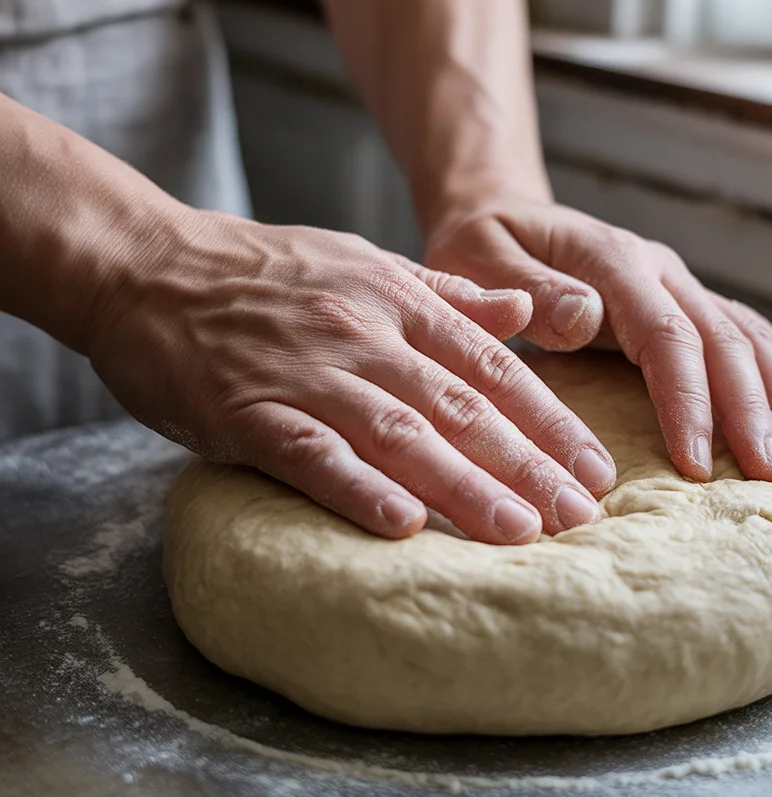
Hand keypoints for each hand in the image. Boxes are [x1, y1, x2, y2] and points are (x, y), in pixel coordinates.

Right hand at [87, 212, 617, 542]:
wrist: (148, 266)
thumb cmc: (264, 272)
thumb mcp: (366, 262)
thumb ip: (449, 294)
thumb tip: (526, 310)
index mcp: (399, 301)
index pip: (494, 368)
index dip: (551, 421)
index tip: (596, 469)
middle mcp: (364, 334)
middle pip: (462, 406)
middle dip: (528, 464)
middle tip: (581, 515)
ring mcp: (307, 372)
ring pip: (400, 432)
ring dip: (465, 484)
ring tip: (521, 533)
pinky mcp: (247, 410)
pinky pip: (310, 453)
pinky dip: (358, 488)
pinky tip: (404, 525)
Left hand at [425, 200, 771, 482]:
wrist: (498, 208)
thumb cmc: (481, 244)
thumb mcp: (477, 258)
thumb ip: (524, 288)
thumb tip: (586, 316)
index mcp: (612, 261)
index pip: (665, 335)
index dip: (688, 400)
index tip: (699, 463)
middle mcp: (656, 267)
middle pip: (720, 338)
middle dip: (751, 408)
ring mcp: (674, 281)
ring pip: (745, 335)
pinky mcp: (680, 299)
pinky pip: (745, 331)